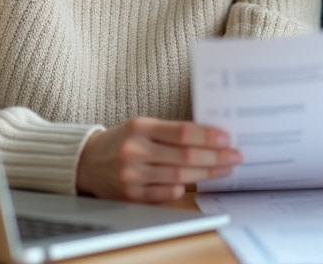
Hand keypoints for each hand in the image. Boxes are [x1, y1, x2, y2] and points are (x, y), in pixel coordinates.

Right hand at [76, 117, 240, 202]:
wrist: (87, 162)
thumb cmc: (122, 141)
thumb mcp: (142, 126)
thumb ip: (171, 131)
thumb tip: (210, 137)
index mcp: (140, 128)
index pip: (182, 133)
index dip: (208, 137)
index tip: (227, 138)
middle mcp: (135, 151)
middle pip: (185, 156)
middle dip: (215, 157)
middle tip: (235, 156)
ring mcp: (132, 176)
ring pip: (179, 176)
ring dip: (207, 173)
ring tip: (224, 169)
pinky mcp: (131, 195)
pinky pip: (165, 194)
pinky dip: (183, 188)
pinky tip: (198, 183)